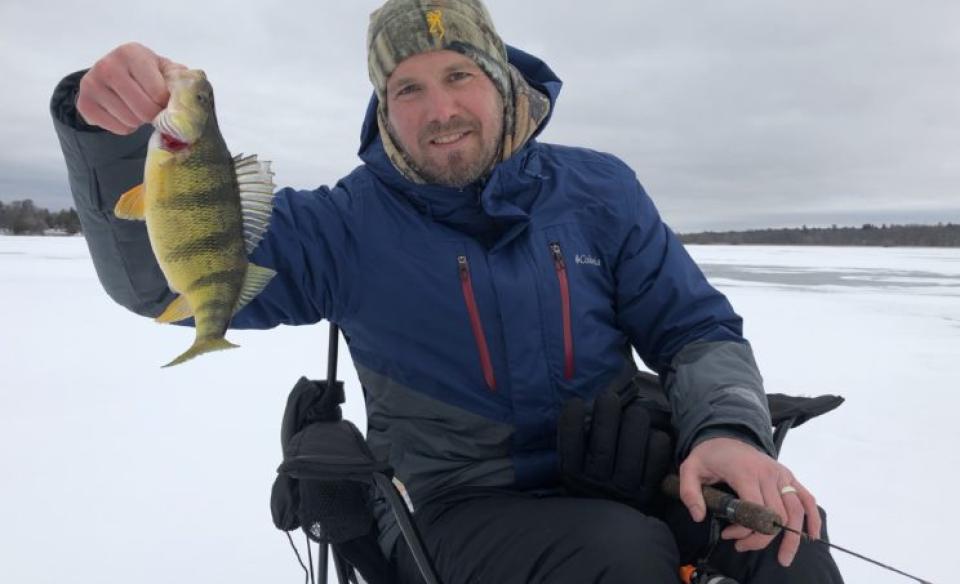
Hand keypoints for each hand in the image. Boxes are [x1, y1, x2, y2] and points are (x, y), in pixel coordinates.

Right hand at [77, 42, 186, 134]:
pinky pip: (118, 129)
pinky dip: (126, 127)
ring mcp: (91, 84)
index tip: (164, 98)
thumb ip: (180, 80)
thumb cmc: (148, 73)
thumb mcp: (166, 70)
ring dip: (140, 121)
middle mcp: (107, 65)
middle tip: (153, 107)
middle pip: (144, 110)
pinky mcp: (84, 104)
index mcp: (131, 53)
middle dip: (154, 114)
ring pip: (131, 121)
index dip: (166, 102)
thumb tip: (190, 95)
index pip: (158, 93)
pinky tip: (124, 112)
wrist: (115, 74)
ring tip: (137, 107)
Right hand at [558, 391, 673, 508]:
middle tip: (609, 398)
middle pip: (603, 445)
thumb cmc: (592, 482)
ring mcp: (622, 489)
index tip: (576, 403)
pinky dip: (657, 442)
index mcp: (573, 475)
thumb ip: (575, 443)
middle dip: (608, 413)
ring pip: (630, 449)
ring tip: (635, 411)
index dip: (572, 419)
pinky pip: (655, 460)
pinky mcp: (646, 492)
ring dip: (635, 422)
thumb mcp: (575, 468)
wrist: (612, 526)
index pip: (569, 443)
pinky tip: (653, 432)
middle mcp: (596, 484)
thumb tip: (579, 406)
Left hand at [678, 437, 820, 566]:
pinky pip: (806, 498)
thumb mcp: (689, 469)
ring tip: (783, 557)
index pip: (756, 509)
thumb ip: (689, 492)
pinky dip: (812, 518)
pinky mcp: (788, 476)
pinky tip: (811, 536)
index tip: (730, 536)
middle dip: (760, 537)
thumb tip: (698, 517)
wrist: (724, 436)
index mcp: (745, 472)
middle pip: (775, 515)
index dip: (746, 530)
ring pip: (794, 511)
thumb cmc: (709, 456)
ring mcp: (781, 474)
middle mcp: (767, 473)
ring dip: (791, 538)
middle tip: (741, 546)